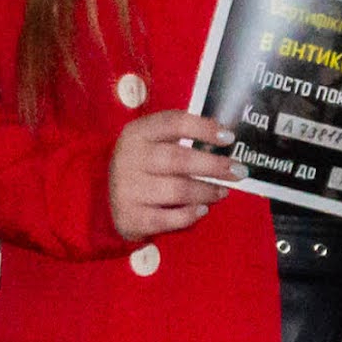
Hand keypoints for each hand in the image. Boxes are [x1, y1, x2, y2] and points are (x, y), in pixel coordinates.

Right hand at [108, 108, 236, 242]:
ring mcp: (128, 189)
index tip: (229, 137)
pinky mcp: (130, 217)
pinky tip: (202, 210)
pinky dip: (189, 215)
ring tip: (222, 192)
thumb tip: (225, 140)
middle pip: (179, 159)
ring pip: (177, 190)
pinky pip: (167, 218)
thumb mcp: (150, 142)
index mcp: (137, 133)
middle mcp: (129, 158)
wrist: (103, 197)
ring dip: (206, 191)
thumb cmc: (140, 165)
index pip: (173, 123)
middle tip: (238, 171)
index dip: (203, 128)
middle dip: (213, 165)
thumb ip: (179, 137)